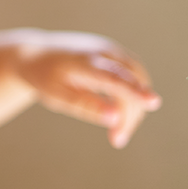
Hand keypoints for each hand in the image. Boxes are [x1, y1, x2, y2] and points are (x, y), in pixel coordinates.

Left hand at [16, 31, 160, 147]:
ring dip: (134, 107)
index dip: (134, 90)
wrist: (34, 53)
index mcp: (82, 61)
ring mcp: (110, 49)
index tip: (153, 102)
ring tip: (117, 132)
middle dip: (130, 113)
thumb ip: (84, 106)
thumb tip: (114, 119)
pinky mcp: (114, 53)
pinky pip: (133, 76)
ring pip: (136, 80)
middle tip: (117, 140)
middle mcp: (101, 50)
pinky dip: (131, 96)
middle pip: (129, 82)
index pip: (114, 77)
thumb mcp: (56, 96)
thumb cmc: (43, 77)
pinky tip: (119, 115)